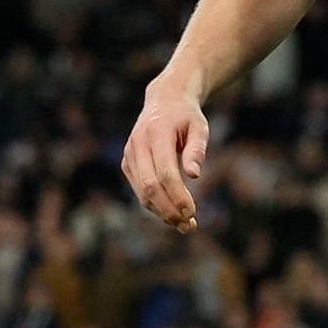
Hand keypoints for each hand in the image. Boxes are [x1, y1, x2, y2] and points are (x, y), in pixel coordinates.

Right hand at [122, 75, 211, 233]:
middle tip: (188, 226)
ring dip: (162, 212)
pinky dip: (155, 204)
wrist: (164, 101)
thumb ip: (197, 149)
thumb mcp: (199, 127)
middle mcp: (138, 144)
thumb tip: (194, 175)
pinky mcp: (127, 163)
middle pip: (150, 186)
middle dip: (169, 210)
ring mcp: (129, 154)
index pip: (165, 172)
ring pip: (142, 192)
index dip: (177, 195)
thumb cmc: (186, 116)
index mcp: (156, 133)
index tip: (192, 213)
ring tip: (184, 225)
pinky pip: (139, 190)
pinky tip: (172, 212)